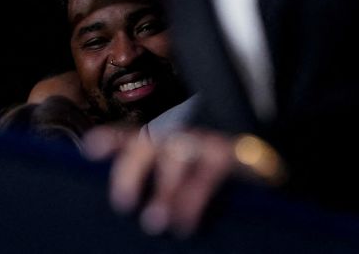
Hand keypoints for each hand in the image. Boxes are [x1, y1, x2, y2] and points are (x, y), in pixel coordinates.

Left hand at [84, 125, 242, 237]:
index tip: (90, 149)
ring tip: (158, 221)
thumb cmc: (214, 182)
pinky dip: (194, 197)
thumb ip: (158, 191)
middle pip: (151, 143)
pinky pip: (211, 174)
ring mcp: (208, 144)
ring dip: (167, 189)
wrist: (268, 169)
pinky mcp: (235, 157)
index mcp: (165, 146)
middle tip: (123, 202)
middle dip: (133, 169)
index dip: (111, 140)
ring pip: (181, 156)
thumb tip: (126, 213)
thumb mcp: (182, 182)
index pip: (132, 138)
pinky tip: (186, 221)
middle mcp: (183, 140)